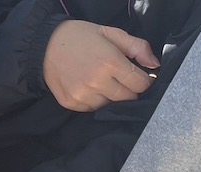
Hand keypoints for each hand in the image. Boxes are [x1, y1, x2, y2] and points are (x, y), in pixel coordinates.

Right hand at [44, 21, 159, 111]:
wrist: (46, 46)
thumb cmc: (81, 37)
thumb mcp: (112, 34)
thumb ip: (137, 47)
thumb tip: (154, 65)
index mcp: (110, 62)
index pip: (140, 84)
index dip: (144, 81)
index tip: (140, 77)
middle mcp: (97, 82)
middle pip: (127, 98)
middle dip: (128, 89)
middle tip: (120, 78)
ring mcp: (82, 95)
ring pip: (109, 105)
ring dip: (110, 96)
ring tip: (101, 81)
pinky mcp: (71, 103)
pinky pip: (92, 108)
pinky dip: (94, 100)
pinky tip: (88, 87)